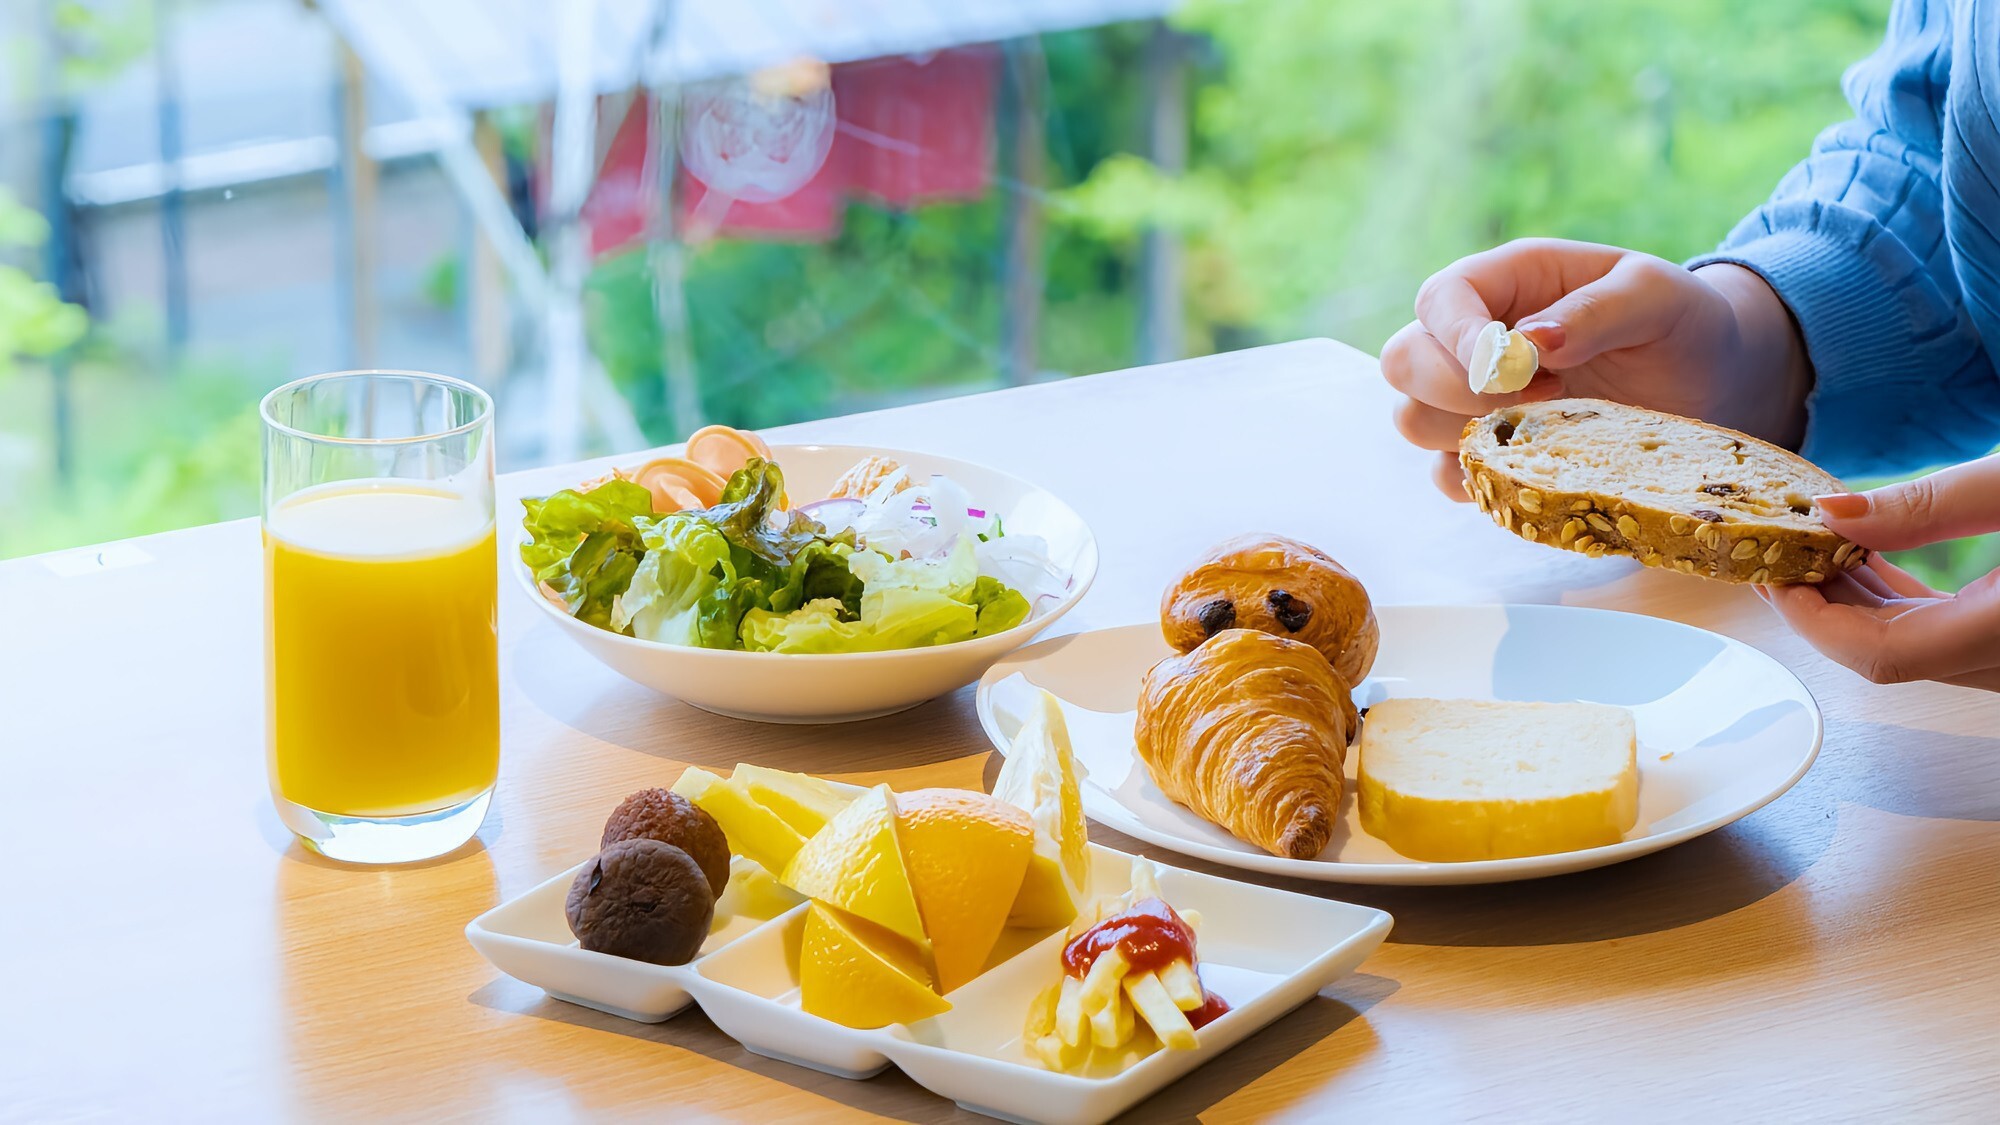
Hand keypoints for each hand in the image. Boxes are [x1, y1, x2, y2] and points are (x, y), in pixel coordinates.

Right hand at [1381, 238, 1812, 497]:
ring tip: (1547, 429)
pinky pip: (1445, 475)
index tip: (1512, 370)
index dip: (1457, 336)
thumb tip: (1533, 341)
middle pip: (1404, 362)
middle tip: (1541, 398)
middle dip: (1455, 389)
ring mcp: (1475, 400)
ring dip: (1467, 434)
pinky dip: (1478, 478)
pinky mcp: (1489, 453)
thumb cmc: (1685, 325)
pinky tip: (1538, 464)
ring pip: (1412, 420)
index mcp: (1508, 282)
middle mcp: (1476, 339)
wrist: (1715, 384)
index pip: (1439, 299)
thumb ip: (1598, 310)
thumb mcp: (1659, 298)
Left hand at [1760, 455, 1999, 690]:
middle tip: (1773, 558)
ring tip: (1804, 548)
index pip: (1882, 655)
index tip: (1773, 577)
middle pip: (1884, 652)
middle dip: (1818, 608)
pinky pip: (1934, 624)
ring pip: (1906, 640)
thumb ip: (1930, 506)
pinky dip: (1890, 595)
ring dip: (1850, 598)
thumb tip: (1834, 513)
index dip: (1813, 621)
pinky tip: (1860, 554)